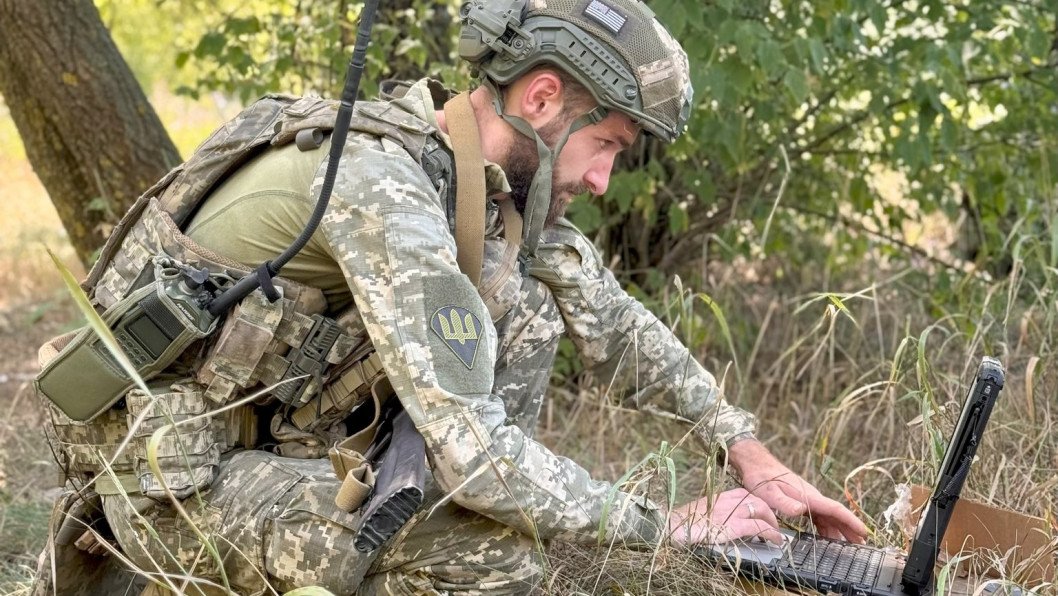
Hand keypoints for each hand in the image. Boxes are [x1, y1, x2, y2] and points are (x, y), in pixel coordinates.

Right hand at [667, 489, 783, 546]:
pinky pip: (759, 526)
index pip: (744, 494)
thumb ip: (712, 512)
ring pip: (762, 510)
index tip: (762, 512)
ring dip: (773, 522)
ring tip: (776, 534)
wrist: (671, 527)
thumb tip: (720, 521)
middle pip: (756, 500)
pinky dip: (770, 532)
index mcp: (718, 496)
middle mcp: (726, 500)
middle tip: (773, 525)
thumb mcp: (699, 513)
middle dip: (769, 512)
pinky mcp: (733, 526)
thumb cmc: (680, 523)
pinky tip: (775, 539)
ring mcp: (731, 512)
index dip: (756, 503)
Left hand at [728, 439, 868, 542]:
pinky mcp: (801, 501)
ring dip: (839, 530)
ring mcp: (807, 499)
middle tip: (862, 545)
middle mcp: (811, 497)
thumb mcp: (769, 493)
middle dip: (849, 529)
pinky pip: (818, 516)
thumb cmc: (762, 478)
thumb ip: (784, 503)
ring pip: (828, 517)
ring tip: (849, 545)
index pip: (834, 509)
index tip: (863, 532)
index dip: (850, 521)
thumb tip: (801, 510)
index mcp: (808, 496)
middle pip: (835, 515)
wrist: (757, 465)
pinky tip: (827, 537)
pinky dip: (826, 527)